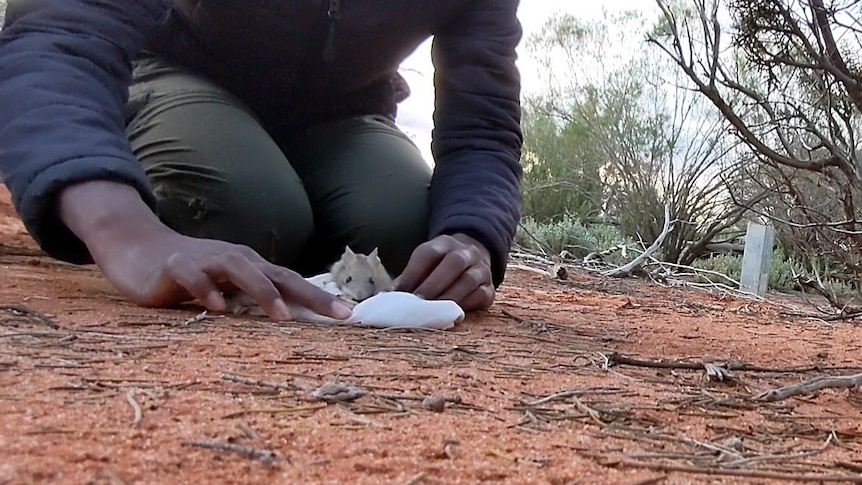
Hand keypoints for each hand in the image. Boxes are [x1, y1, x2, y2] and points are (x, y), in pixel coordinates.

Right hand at [58, 181, 352, 320]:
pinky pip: (193, 277)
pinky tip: (218, 308)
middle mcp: (236, 259)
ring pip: (241, 271)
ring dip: (262, 292)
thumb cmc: (191, 273)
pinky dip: (207, 290)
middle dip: (311, 295)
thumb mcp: (229, 285)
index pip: (293, 282)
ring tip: (281, 316)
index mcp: (252, 266)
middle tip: (338, 314)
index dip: (322, 298)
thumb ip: (254, 298)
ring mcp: (207, 260)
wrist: (139, 249)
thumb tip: (292, 318)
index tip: (351, 316)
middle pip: (279, 275)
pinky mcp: (176, 266)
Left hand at [394, 233, 494, 310]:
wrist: (474, 260)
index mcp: (444, 243)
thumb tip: (385, 298)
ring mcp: (481, 269)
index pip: (429, 253)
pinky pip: (481, 295)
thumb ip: (409, 279)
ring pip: (469, 280)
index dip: (414, 273)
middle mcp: (466, 253)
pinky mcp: (490, 288)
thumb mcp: (425, 265)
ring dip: (449, 297)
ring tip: (433, 312)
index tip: (400, 292)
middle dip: (434, 284)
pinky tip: (453, 314)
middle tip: (418, 303)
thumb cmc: (440, 268)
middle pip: (454, 263)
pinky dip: (466, 305)